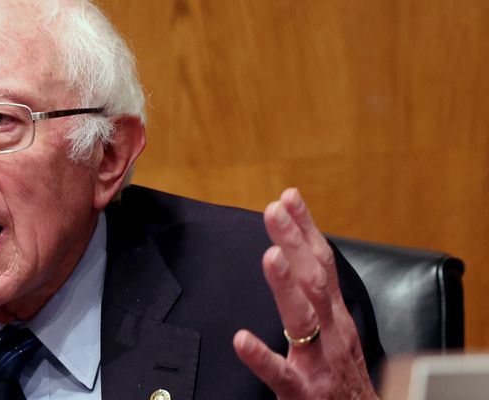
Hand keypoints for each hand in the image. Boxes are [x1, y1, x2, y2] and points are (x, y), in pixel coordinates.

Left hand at [233, 188, 376, 398]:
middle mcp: (331, 331)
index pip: (322, 263)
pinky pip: (280, 373)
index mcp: (335, 315)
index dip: (306, 229)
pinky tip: (242, 340)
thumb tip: (296, 258)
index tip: (289, 196)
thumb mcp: (335, 330)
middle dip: (294, 242)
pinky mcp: (302, 390)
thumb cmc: (341, 375)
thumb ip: (317, 298)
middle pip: (314, 280)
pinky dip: (261, 356)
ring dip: (285, 286)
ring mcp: (318, 360)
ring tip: (270, 257)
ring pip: (303, 319)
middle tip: (274, 209)